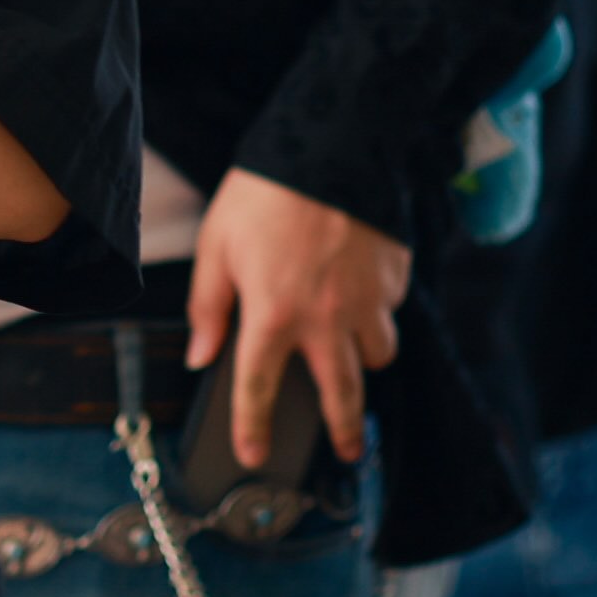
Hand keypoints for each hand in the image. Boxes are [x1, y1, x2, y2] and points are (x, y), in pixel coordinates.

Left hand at [188, 167, 408, 469]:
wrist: (332, 143)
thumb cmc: (265, 194)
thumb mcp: (216, 246)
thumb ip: (207, 308)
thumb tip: (201, 356)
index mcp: (273, 315)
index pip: (258, 389)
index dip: (253, 428)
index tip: (254, 454)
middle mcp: (326, 319)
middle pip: (340, 396)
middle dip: (342, 431)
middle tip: (344, 451)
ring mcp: (368, 301)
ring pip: (377, 356)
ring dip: (362, 361)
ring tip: (348, 352)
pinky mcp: (395, 277)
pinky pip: (390, 311)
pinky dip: (377, 310)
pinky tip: (359, 289)